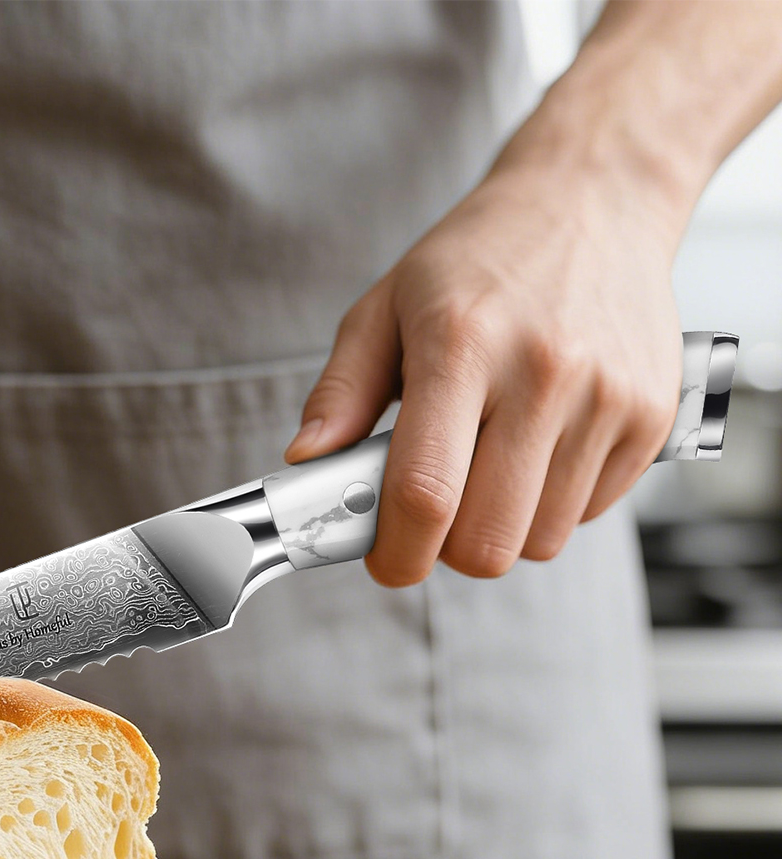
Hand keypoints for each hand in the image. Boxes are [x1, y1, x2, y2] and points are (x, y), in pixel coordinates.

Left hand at [285, 158, 685, 586]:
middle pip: (488, 541)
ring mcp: (608, 397)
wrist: (596, 198)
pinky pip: (586, 516)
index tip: (383, 559)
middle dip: (447, 550)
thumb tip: (306, 461)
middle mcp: (545, 372)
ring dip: (503, 527)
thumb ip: (341, 391)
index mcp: (463, 345)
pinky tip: (539, 448)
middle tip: (434, 509)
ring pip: (539, 542)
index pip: (425, 493)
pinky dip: (553, 504)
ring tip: (489, 463)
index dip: (397, 552)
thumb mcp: (387, 307)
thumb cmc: (479, 260)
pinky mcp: (652, 417)